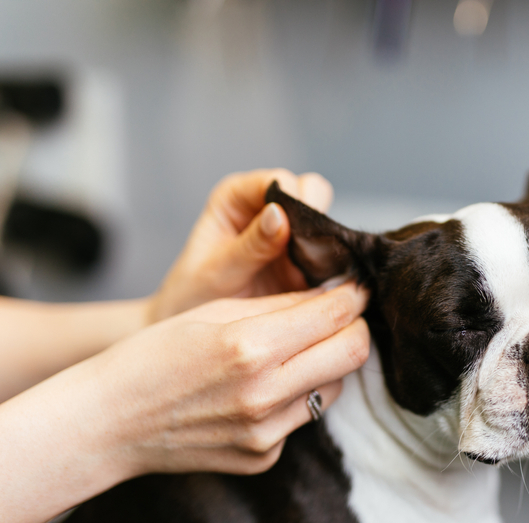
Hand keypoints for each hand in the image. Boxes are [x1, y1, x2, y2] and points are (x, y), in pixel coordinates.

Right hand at [87, 282, 369, 476]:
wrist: (108, 422)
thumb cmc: (152, 357)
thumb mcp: (213, 312)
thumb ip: (280, 305)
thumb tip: (333, 296)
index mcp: (251, 347)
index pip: (336, 315)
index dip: (352, 296)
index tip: (354, 288)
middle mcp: (266, 395)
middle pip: (353, 353)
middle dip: (354, 328)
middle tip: (340, 316)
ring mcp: (267, 433)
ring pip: (333, 387)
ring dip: (324, 365)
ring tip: (289, 353)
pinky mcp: (263, 458)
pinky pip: (300, 419)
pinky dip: (291, 399)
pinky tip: (257, 391)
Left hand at [147, 169, 334, 322]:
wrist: (201, 335)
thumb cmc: (195, 294)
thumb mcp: (218, 270)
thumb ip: (250, 245)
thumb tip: (278, 214)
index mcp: (238, 197)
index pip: (278, 181)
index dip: (294, 197)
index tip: (298, 226)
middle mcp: (267, 209)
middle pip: (311, 193)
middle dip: (316, 218)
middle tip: (309, 251)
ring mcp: (290, 236)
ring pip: (327, 224)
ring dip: (327, 245)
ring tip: (313, 272)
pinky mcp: (305, 262)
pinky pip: (331, 256)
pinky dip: (333, 267)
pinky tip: (323, 284)